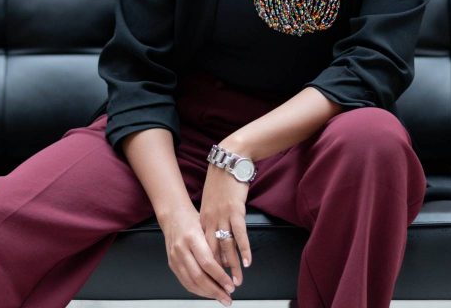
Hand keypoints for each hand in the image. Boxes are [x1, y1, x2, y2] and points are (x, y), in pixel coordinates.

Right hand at [157, 202, 237, 305]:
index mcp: (192, 238)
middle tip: (227, 297)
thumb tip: (229, 269)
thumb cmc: (192, 219)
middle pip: (199, 276)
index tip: (230, 286)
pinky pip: (184, 281)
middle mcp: (181, 249)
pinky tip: (207, 292)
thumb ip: (215, 248)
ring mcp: (174, 257)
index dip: (220, 277)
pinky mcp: (171, 263)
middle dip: (215, 290)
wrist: (172, 215)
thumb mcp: (206, 228)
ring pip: (191, 282)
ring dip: (207, 293)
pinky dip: (197, 290)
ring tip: (220, 297)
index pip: (207, 263)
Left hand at [199, 164, 252, 288]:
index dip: (208, 266)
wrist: (229, 161)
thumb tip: (217, 236)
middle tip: (224, 288)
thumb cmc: (222, 181)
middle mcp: (210, 220)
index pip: (204, 248)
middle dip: (218, 272)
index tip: (211, 279)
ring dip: (232, 266)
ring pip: (226, 247)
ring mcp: (222, 216)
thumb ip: (211, 219)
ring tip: (237, 281)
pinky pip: (239, 234)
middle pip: (213, 252)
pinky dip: (244, 249)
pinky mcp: (235, 211)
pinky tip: (247, 262)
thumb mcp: (211, 202)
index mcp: (203, 219)